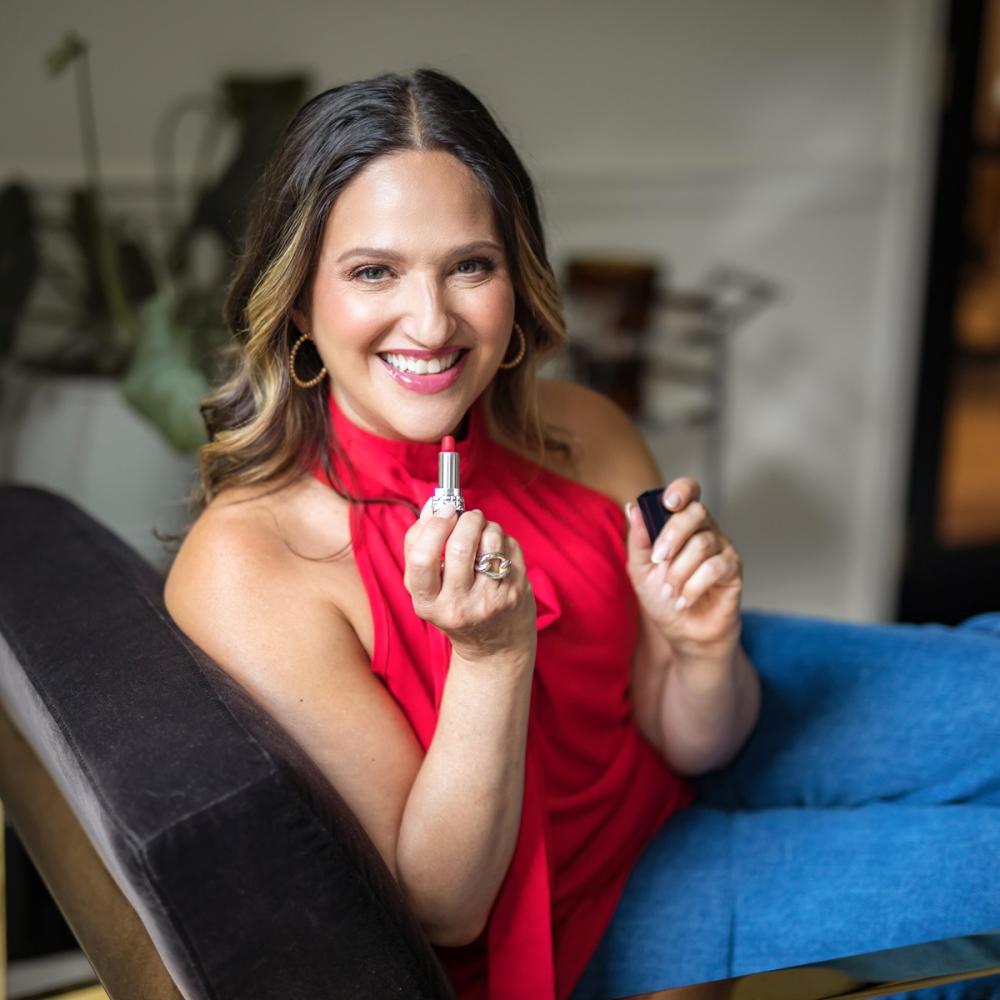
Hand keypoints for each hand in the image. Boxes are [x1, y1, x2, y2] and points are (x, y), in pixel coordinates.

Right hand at [403, 499, 536, 663]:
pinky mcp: (516, 591)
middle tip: (467, 516)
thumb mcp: (427, 589)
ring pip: (490, 539)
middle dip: (465, 519)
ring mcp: (491, 600)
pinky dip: (502, 538)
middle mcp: (459, 605)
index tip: (443, 511)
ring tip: (482, 534)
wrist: (495, 645)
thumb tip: (433, 506)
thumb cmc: (455, 607)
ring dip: (485, 525)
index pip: (422, 558)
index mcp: (428, 604)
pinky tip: (496, 552)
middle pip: (460, 545)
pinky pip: (509, 545)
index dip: (433, 527)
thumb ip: (419, 547)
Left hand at [625, 477, 742, 660]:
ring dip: (679, 571)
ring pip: (702, 544)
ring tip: (669, 590)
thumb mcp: (640, 569)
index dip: (681, 490)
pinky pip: (714, 568)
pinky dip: (693, 586)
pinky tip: (684, 600)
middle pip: (696, 512)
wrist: (682, 632)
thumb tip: (632, 507)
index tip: (667, 502)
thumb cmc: (663, 597)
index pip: (689, 491)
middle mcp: (705, 530)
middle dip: (672, 535)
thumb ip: (638, 539)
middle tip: (658, 559)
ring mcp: (722, 548)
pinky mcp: (733, 570)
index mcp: (681, 523)